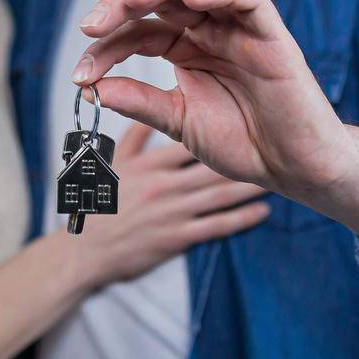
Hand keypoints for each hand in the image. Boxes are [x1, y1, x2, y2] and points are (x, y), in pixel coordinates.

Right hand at [66, 120, 269, 286]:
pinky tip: (262, 212)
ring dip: (248, 185)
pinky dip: (241, 218)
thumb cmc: (96, 205)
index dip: (216, 125)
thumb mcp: (110, 165)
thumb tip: (143, 106)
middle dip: (243, 154)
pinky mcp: (178, 238)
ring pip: (219, 195)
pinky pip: (216, 226)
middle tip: (271, 143)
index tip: (243, 115)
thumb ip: (132, 137)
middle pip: (212, 166)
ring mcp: (173, 212)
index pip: (188, 139)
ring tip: (275, 176)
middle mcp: (165, 185)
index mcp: (149, 165)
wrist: (84, 252)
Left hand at [73, 0, 358, 204]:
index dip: (106, 46)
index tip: (79, 75)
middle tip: (91, 26)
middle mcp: (210, 29)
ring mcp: (240, 27)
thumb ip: (140, 102)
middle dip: (123, 3)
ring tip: (132, 0)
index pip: (138, 29)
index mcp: (185, 47)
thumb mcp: (179, 122)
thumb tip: (92, 88)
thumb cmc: (244, 143)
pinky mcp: (271, 33)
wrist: (294, 168)